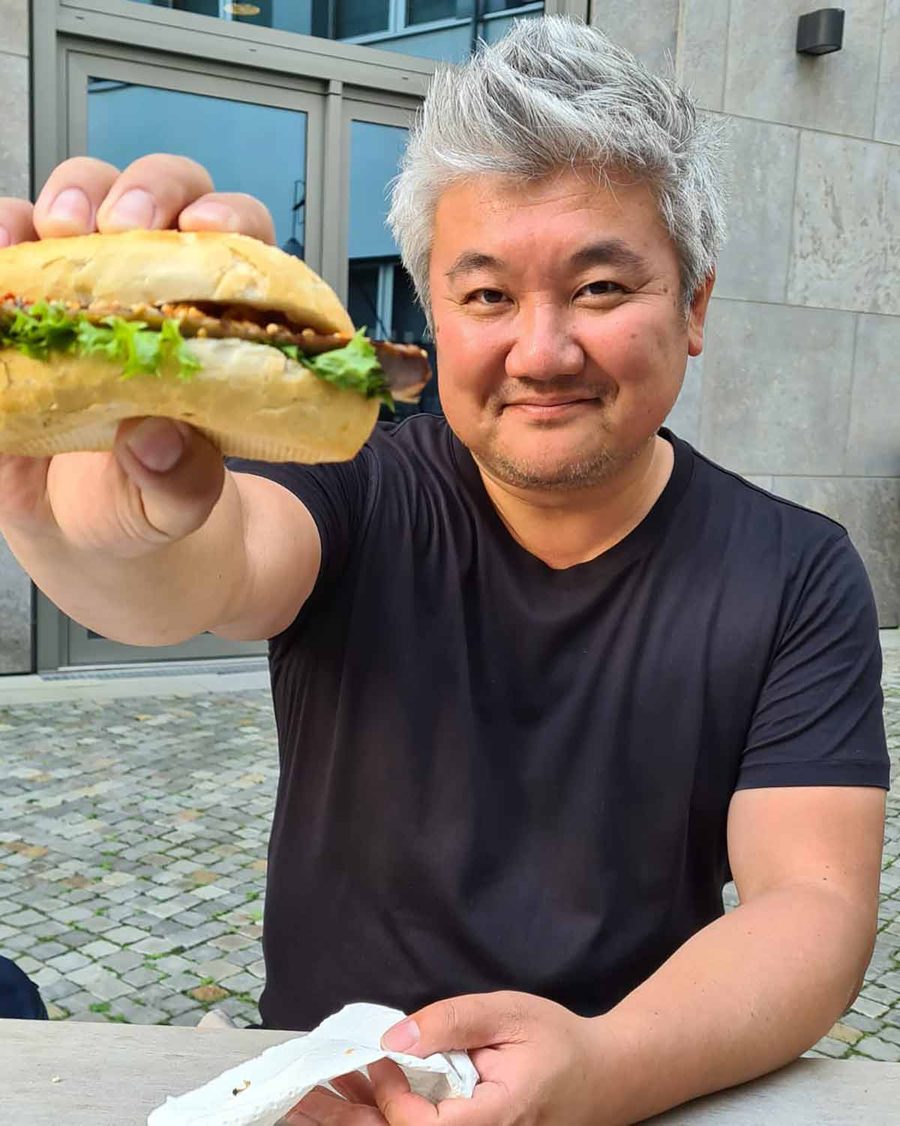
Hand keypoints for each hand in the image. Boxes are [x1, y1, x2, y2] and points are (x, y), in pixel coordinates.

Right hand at [0, 155, 274, 554]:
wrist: (83, 539)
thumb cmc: (145, 509)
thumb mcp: (170, 512)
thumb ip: (180, 485)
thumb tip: (160, 439)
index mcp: (220, 329)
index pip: (244, 246)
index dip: (231, 220)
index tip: (205, 230)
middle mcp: (157, 290)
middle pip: (165, 197)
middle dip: (145, 192)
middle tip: (119, 229)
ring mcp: (85, 289)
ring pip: (82, 200)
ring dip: (68, 198)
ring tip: (50, 233)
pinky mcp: (22, 299)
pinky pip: (7, 240)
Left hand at [285, 991, 606, 1125]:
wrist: (605, 1077)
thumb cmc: (559, 1042)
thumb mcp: (509, 1015)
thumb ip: (453, 1023)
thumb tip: (395, 1039)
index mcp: (496, 1120)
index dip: (389, 1099)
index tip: (373, 1061)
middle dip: (346, 1123)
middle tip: (298, 1099)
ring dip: (356, 1122)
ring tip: (309, 1104)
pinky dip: (383, 1119)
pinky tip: (353, 1105)